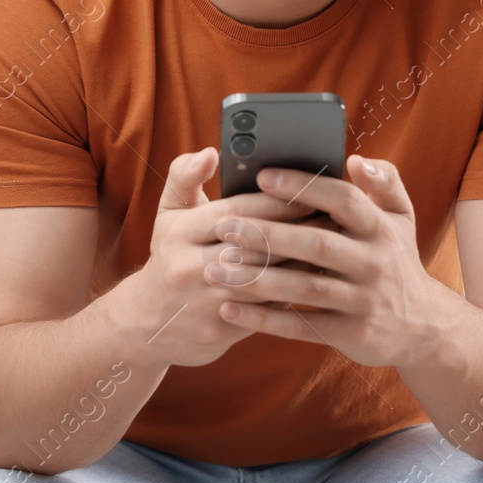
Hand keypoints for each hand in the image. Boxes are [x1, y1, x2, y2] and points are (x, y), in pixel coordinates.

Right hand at [110, 147, 312, 368]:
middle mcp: (190, 266)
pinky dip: (293, 295)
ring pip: (266, 279)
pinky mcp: (220, 330)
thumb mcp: (168, 214)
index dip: (277, 202)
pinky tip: (317, 282)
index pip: (238, 211)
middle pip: (256, 245)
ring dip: (302, 264)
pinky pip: (265, 311)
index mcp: (180, 231)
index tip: (311, 193)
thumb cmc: (170, 257)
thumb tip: (210, 152)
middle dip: (298, 231)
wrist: (147, 324)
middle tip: (334, 219)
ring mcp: (205, 301)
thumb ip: (185, 176)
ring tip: (334, 249)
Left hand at [204, 154, 452, 368]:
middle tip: (224, 226)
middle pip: (317, 245)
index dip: (303, 187)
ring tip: (216, 270)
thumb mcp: (401, 218)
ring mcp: (364, 301)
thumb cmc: (396, 260)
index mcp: (380, 228)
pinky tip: (230, 310)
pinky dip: (265, 320)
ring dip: (258, 280)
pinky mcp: (352, 334)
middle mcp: (374, 263)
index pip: (343, 200)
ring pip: (305, 288)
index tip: (262, 177)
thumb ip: (383, 182)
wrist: (424, 327)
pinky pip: (303, 326)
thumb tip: (354, 160)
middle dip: (269, 235)